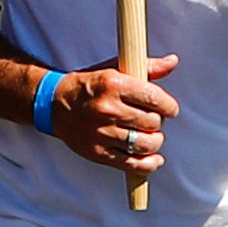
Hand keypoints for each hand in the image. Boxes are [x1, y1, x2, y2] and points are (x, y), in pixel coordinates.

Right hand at [46, 54, 180, 176]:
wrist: (55, 105)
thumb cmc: (89, 86)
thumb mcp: (115, 70)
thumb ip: (146, 67)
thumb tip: (173, 61)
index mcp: (113, 84)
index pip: (155, 98)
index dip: (169, 106)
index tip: (169, 109)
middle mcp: (108, 109)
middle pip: (152, 122)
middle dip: (159, 122)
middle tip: (153, 120)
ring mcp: (102, 133)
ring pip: (146, 144)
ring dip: (155, 141)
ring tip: (150, 136)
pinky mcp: (99, 153)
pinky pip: (132, 164)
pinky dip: (149, 164)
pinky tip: (154, 158)